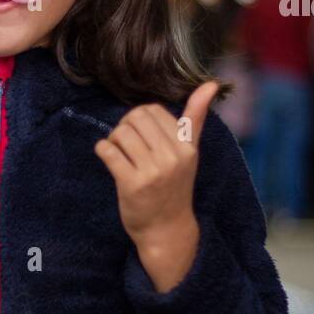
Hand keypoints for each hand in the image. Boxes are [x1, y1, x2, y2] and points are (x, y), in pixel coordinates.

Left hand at [94, 81, 218, 292]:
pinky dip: (103, 150)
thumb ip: (196, 117)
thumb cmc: (176, 186)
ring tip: (118, 153)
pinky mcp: (131, 184)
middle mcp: (172, 157)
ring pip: (120, 132)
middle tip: (126, 144)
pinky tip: (110, 159)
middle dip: (125, 126)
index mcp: (186, 146)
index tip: (141, 135)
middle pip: (134, 117)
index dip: (140, 118)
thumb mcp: (190, 152)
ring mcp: (152, 171)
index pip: (153, 110)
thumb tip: (210, 84)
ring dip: (113, 139)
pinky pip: (108, 151)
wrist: (167, 229)